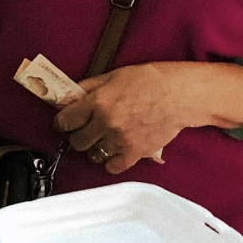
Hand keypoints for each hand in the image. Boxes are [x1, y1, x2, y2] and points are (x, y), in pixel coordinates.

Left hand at [55, 64, 200, 172]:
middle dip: (78, 135)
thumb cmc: (151, 81)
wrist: (180, 94)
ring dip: (95, 148)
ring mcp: (120, 140)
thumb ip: (90, 87)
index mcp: (98, 102)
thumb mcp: (114, 75)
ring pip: (93, 155)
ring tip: (103, 139)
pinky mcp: (135, 153)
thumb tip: (71, 95)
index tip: (65, 123)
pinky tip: (115, 151)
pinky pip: (112, 167)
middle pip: (77, 142)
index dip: (62, 122)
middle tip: (85, 130)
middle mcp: (106, 123)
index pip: (65, 120)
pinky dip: (111, 161)